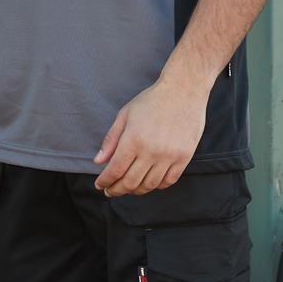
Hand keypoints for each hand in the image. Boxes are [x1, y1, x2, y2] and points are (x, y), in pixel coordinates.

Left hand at [93, 72, 209, 195]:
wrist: (184, 90)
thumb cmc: (152, 100)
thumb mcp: (125, 115)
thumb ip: (111, 140)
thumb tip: (98, 162)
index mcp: (133, 139)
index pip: (115, 170)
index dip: (105, 182)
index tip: (100, 185)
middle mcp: (151, 151)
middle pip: (130, 182)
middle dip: (117, 190)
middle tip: (111, 191)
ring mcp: (169, 156)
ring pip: (149, 185)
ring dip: (136, 191)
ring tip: (129, 188)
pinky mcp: (184, 157)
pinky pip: (169, 181)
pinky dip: (157, 186)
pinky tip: (149, 182)